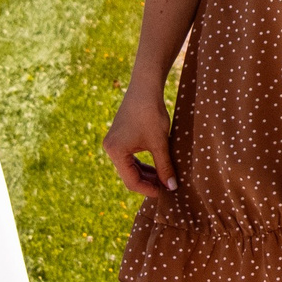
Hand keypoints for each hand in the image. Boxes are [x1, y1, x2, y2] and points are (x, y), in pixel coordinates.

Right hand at [104, 81, 177, 197]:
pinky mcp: (119, 137)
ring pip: (129, 166)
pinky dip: (142, 163)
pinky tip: (156, 166)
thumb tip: (172, 187)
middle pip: (129, 174)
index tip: (164, 193)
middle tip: (166, 187)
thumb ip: (165, 166)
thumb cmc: (151, 114)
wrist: (145, 88)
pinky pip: (129, 157)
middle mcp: (110, 149)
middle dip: (147, 181)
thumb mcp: (160, 143)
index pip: (131, 181)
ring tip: (163, 178)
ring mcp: (113, 142)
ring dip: (146, 173)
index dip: (148, 189)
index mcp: (116, 152)